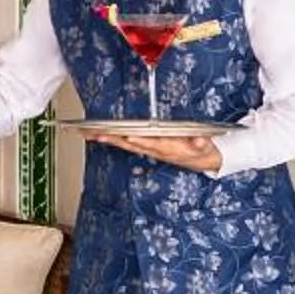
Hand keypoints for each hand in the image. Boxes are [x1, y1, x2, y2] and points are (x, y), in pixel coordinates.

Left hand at [99, 132, 221, 172]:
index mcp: (168, 148)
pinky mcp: (146, 147)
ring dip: (108, 139)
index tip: (128, 138)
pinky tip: (99, 135)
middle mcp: (155, 149)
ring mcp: (149, 149)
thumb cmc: (200, 150)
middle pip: (131, 145)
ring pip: (125, 144)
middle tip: (96, 135)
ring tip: (89, 133)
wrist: (199, 160)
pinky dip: (112, 139)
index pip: (151, 144)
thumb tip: (199, 140)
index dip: (140, 142)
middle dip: (114, 140)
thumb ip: (201, 143)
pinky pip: (126, 143)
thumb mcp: (205, 147)